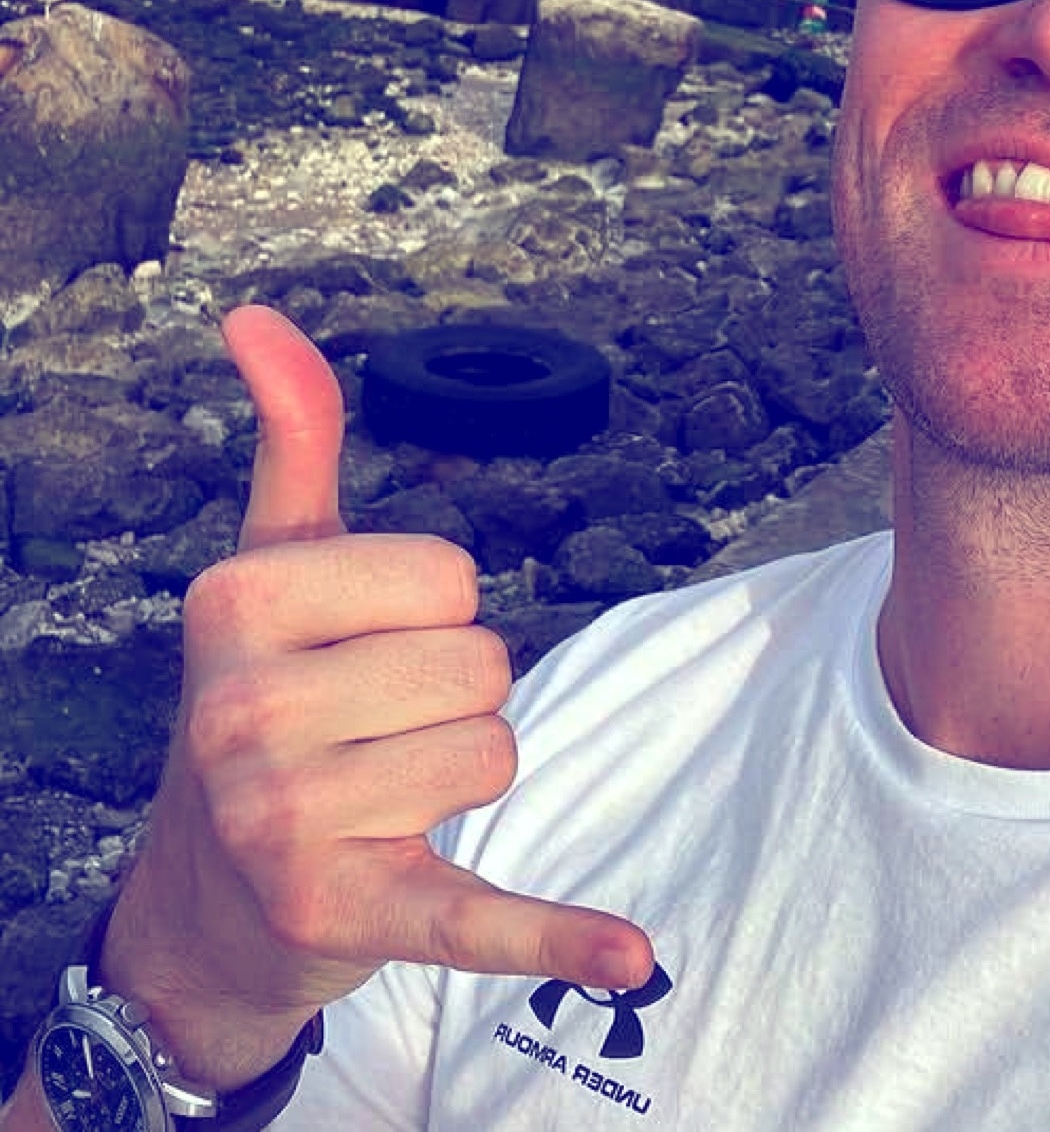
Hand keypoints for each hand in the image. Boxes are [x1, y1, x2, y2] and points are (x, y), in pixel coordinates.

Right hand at [104, 305, 651, 1085]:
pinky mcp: (350, 918)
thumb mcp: (267, 571)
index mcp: (235, 604)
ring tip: (378, 795)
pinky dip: (557, 940)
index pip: (450, 573)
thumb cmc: (260, 704)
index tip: (360, 650)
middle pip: (482, 663)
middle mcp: (243, 713)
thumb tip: (258, 313)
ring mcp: (286, 824)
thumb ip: (291, 440)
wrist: (202, 905)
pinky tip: (630, 953)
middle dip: (451, 693)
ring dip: (462, 772)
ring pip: (496, 753)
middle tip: (369, 732)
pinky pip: (477, 915)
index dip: (431, 609)